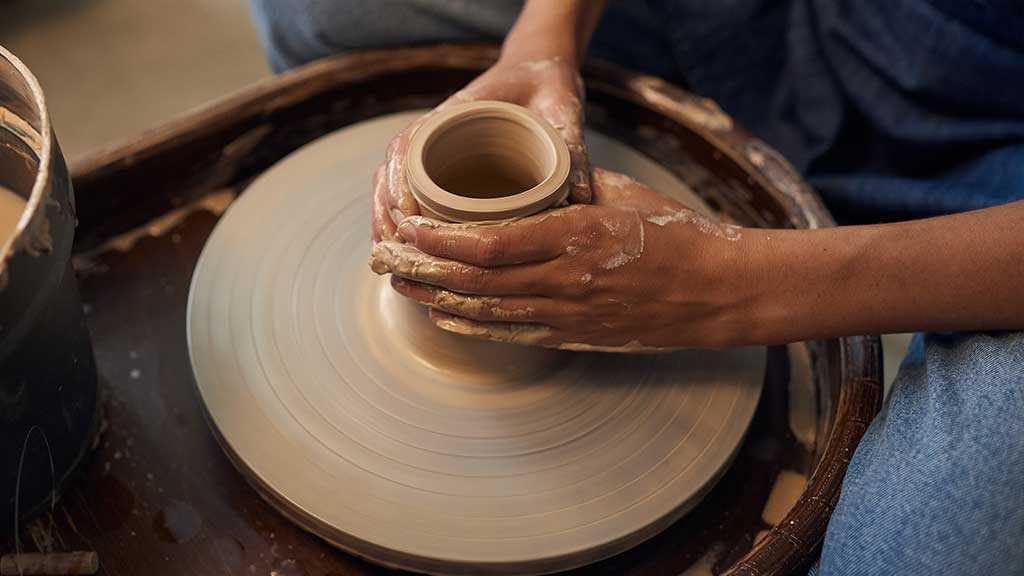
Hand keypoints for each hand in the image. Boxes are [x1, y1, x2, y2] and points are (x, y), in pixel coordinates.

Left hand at [369, 168, 751, 349]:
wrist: (718, 291)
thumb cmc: (675, 234)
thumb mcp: (622, 195)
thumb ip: (569, 191)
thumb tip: (526, 184)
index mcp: (575, 236)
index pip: (489, 242)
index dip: (439, 239)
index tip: (407, 226)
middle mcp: (564, 279)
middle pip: (475, 280)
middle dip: (421, 269)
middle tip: (383, 259)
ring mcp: (569, 313)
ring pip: (486, 311)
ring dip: (437, 299)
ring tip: (400, 286)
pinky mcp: (575, 335)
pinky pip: (512, 334)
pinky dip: (473, 326)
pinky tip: (444, 318)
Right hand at [372, 56, 589, 241]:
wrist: (540, 73)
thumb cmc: (547, 87)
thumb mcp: (562, 108)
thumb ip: (571, 146)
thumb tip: (582, 196)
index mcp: (456, 113)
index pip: (409, 146)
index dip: (401, 182)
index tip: (407, 216)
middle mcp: (435, 131)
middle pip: (391, 172)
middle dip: (386, 214)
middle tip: (396, 251)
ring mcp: (434, 149)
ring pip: (392, 186)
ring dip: (387, 222)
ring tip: (394, 259)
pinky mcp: (441, 166)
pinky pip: (408, 193)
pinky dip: (400, 221)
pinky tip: (408, 252)